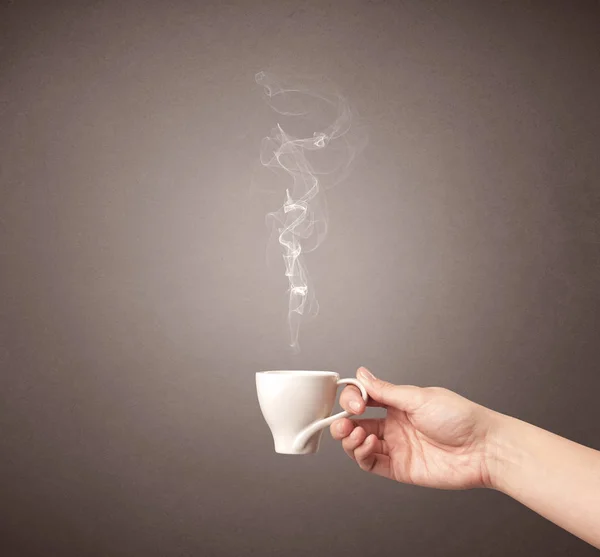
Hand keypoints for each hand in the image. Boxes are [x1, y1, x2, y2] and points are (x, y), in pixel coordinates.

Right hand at [331, 367, 495, 488]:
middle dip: (342, 422)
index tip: (355, 402)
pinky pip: (371, 464)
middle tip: (343, 422)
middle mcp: (394, 425)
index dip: (352, 400)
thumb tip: (362, 375)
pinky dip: (361, 454)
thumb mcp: (418, 398)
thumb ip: (386, 391)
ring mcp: (396, 447)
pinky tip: (367, 444)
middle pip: (356, 423)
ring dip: (349, 439)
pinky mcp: (399, 469)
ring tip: (355, 434)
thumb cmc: (460, 417)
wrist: (484, 448)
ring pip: (358, 444)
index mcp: (398, 404)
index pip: (364, 400)